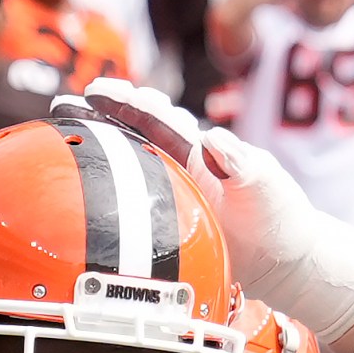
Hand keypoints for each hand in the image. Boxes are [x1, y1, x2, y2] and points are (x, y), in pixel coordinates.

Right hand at [59, 78, 353, 347]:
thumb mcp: (264, 185)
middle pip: (137, 131)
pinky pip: (132, 204)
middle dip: (104, 113)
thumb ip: (239, 162)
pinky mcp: (167, 225)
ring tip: (68, 124)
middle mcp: (182, 166)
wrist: (285, 261)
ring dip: (102, 142)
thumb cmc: (278, 218)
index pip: (160, 119)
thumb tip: (213, 139)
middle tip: (70, 100)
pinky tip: (82, 189)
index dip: (130, 103)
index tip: (101, 91)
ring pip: (131, 160)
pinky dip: (108, 190)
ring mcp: (173, 194)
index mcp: (201, 149)